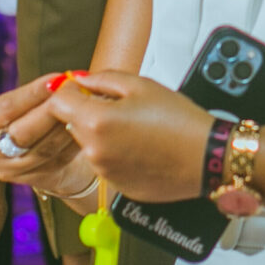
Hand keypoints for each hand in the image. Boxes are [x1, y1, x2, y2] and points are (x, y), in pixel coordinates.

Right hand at [0, 76, 94, 199]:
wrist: (39, 151)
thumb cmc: (31, 117)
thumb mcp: (24, 104)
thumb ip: (38, 94)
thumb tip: (62, 81)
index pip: (7, 107)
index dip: (33, 93)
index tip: (57, 79)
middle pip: (23, 133)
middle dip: (51, 111)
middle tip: (74, 95)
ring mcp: (10, 170)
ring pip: (43, 149)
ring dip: (66, 127)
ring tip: (84, 109)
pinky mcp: (33, 180)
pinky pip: (58, 160)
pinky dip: (74, 142)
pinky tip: (86, 128)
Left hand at [46, 70, 215, 205]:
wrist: (206, 157)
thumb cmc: (180, 121)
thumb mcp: (141, 85)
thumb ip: (103, 79)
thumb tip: (82, 80)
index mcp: (97, 121)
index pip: (58, 102)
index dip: (72, 91)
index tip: (87, 88)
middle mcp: (94, 151)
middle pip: (73, 124)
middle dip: (89, 112)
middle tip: (123, 107)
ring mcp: (104, 172)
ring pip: (90, 144)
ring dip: (104, 134)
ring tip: (138, 128)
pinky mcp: (117, 186)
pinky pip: (106, 163)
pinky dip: (117, 154)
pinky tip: (143, 147)